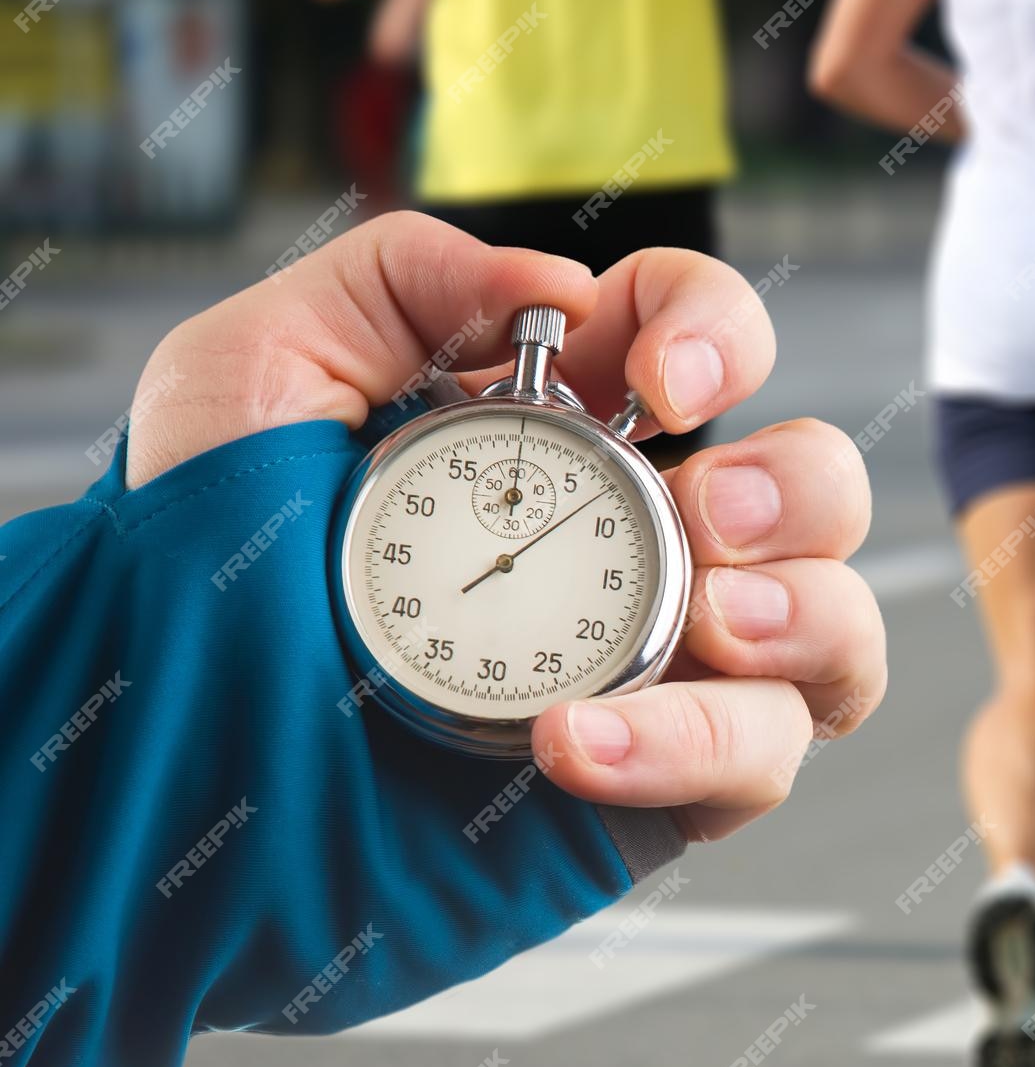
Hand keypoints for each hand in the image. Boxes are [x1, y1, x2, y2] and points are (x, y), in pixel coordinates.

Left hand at [128, 210, 885, 842]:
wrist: (166, 779)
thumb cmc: (197, 579)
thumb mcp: (256, 375)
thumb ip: (393, 278)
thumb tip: (552, 285)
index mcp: (566, 435)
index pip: (701, 341)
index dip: (718, 334)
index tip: (659, 383)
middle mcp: (639, 545)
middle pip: (813, 486)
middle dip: (793, 487)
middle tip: (705, 515)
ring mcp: (665, 668)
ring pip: (836, 631)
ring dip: (805, 613)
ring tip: (715, 624)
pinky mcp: (664, 787)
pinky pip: (760, 761)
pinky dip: (696, 744)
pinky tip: (573, 745)